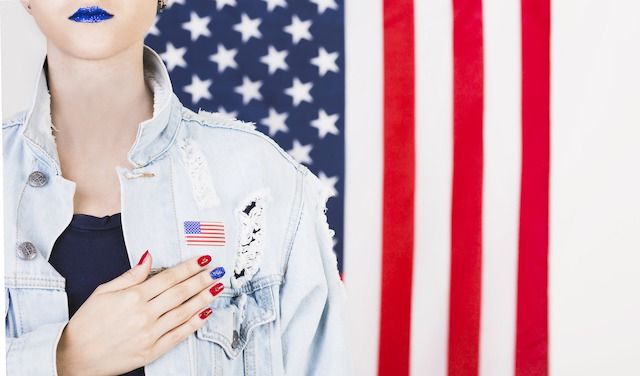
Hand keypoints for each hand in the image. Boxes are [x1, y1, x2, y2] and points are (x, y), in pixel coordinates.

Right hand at [55, 251, 224, 375]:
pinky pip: (178, 335)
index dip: (189, 267)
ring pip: (184, 312)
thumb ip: (131, 275)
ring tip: (217, 288)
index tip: (203, 259)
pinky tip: (205, 313)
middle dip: (201, 280)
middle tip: (217, 271)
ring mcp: (150, 334)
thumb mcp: (104, 291)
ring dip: (203, 298)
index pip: (169, 277)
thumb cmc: (87, 323)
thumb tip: (148, 257)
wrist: (74, 358)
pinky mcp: (152, 351)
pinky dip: (194, 323)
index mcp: (133, 296)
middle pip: (180, 292)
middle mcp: (144, 314)